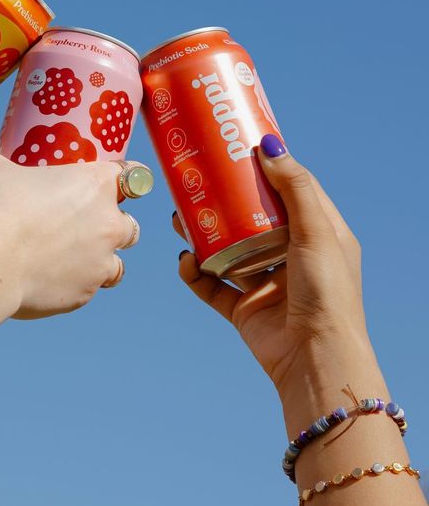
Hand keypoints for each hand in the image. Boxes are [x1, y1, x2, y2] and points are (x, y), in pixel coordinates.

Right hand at [0, 147, 147, 321]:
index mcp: (96, 184)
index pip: (131, 175)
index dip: (123, 178)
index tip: (110, 184)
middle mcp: (108, 223)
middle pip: (129, 224)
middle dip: (111, 226)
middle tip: (82, 225)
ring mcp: (100, 262)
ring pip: (116, 264)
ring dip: (99, 261)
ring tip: (70, 260)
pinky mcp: (85, 294)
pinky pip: (88, 290)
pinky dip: (73, 286)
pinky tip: (49, 280)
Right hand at [175, 135, 370, 397]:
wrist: (314, 360)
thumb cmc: (327, 293)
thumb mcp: (316, 232)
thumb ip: (295, 188)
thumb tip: (269, 145)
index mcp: (317, 235)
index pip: (290, 190)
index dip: (267, 168)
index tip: (237, 146)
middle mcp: (291, 256)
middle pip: (249, 217)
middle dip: (221, 200)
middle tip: (196, 180)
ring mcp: (265, 282)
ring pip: (225, 248)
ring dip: (201, 233)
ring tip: (179, 218)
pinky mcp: (242, 308)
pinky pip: (211, 284)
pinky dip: (194, 272)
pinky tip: (185, 259)